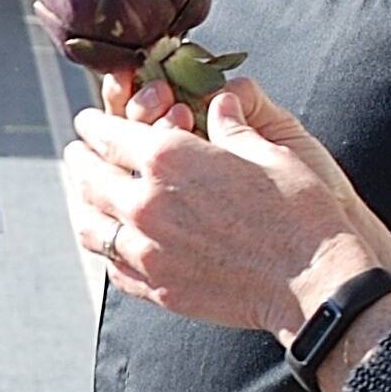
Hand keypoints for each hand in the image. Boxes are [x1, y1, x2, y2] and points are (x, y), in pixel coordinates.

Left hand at [65, 79, 390, 345]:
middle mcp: (146, 204)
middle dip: (80, 160)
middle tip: (77, 154)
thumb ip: (231, 126)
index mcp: (169, 159)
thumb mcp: (268, 151)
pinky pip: (112, 265)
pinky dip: (105, 247)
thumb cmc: (298, 213)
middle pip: (90, 178)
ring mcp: (147, 251)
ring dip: (82, 204)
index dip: (95, 124)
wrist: (313, 283)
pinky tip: (110, 239)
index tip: (89, 122)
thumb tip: (219, 103)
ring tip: (84, 195)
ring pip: (91, 225)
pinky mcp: (156, 288)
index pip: (110, 135)